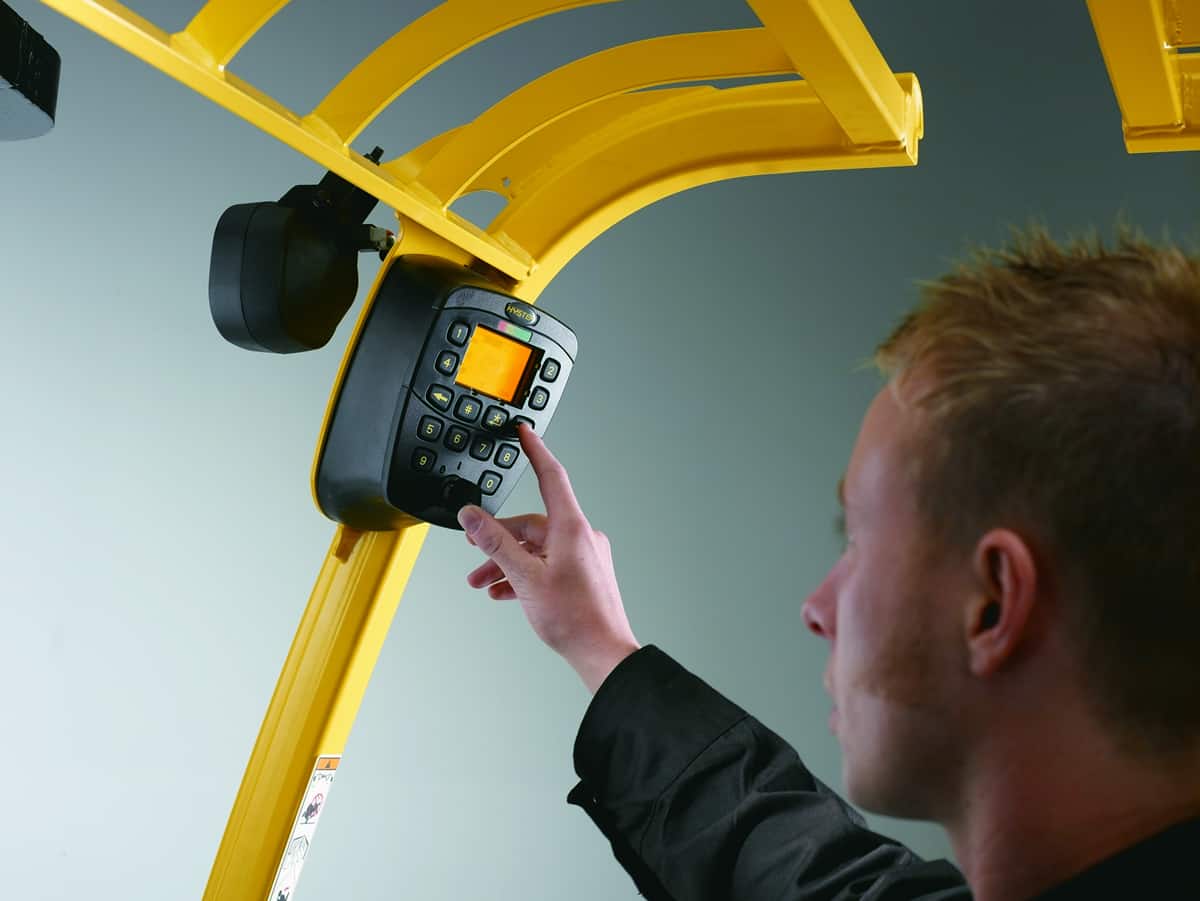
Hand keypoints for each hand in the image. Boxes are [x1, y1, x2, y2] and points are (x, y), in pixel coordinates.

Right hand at [458, 425, 639, 692]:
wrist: (603, 652)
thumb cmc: (574, 618)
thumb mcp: (524, 577)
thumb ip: (495, 544)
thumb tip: (472, 517)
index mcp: (571, 528)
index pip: (551, 476)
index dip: (535, 451)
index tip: (524, 433)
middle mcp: (580, 537)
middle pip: (531, 524)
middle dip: (498, 539)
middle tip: (473, 552)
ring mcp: (583, 557)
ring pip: (536, 548)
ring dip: (507, 562)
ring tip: (483, 583)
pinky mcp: (583, 575)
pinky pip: (547, 564)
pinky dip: (523, 574)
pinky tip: (505, 593)